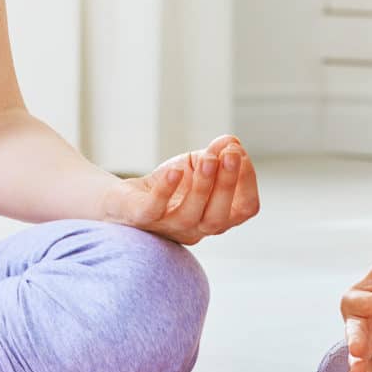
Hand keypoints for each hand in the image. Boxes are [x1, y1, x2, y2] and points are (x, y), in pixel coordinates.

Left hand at [110, 134, 260, 245]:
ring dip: (203, 185)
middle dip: (228, 184)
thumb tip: (232, 142)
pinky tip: (175, 171)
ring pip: (190, 215)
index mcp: (215, 216)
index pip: (244, 209)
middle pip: (219, 218)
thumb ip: (217, 154)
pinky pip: (154, 210)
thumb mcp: (197, 165)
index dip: (247, 182)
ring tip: (208, 159)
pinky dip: (166, 190)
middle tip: (232, 154)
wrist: (124, 197)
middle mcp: (196, 229)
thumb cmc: (168, 184)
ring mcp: (168, 227)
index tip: (239, 152)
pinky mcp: (141, 219)